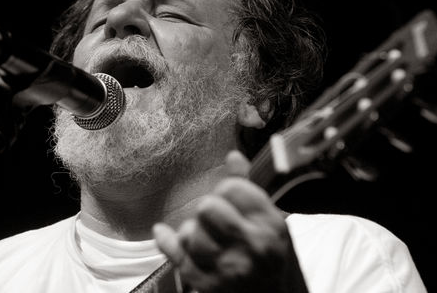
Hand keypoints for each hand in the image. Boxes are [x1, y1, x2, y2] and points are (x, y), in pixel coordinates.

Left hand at [153, 150, 308, 292]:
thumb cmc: (273, 257)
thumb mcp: (270, 221)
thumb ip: (249, 187)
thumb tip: (233, 156)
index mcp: (269, 224)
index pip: (233, 188)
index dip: (227, 189)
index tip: (230, 198)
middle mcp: (251, 246)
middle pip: (208, 207)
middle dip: (209, 209)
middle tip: (217, 218)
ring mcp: (228, 268)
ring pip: (191, 233)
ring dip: (193, 230)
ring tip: (206, 234)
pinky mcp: (207, 285)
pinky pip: (177, 256)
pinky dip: (167, 242)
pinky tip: (164, 233)